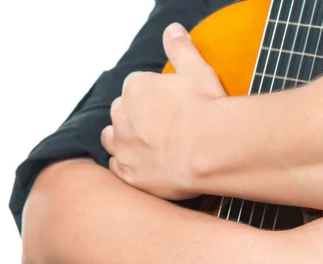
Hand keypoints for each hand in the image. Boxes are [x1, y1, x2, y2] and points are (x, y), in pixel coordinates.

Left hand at [101, 22, 224, 199]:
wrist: (209, 149)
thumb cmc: (205, 109)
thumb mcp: (196, 71)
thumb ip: (181, 49)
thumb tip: (172, 30)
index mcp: (136, 88)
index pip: (137, 87)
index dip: (153, 96)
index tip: (170, 105)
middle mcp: (122, 116)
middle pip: (122, 112)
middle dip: (136, 117)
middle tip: (163, 126)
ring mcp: (124, 147)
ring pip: (112, 139)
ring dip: (124, 140)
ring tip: (148, 145)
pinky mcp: (129, 174)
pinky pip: (117, 168)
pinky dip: (127, 166)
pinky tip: (144, 166)